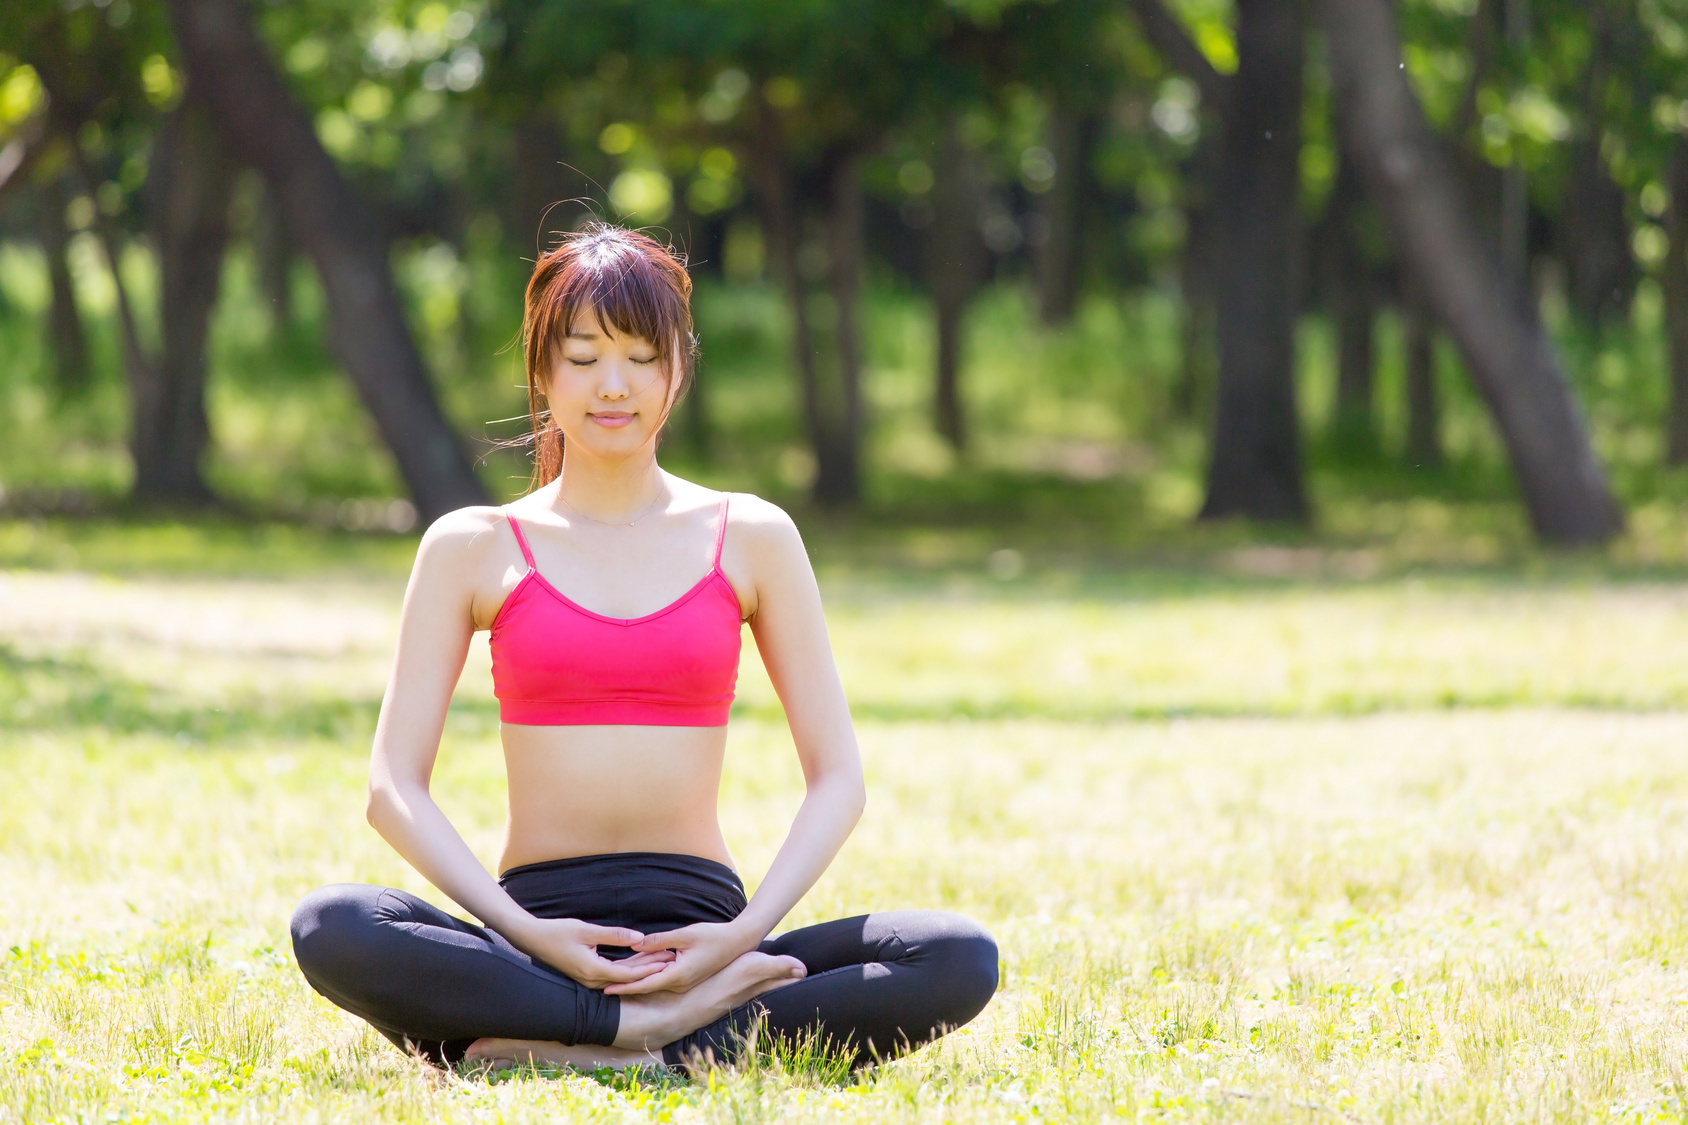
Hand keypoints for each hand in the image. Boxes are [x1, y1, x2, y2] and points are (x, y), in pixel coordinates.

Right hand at [507, 916, 675, 989]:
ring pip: (620, 977)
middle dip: (650, 968)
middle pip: (627, 978)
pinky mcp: (586, 974)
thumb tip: (640, 938)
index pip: (629, 975)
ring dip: (640, 968)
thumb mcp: (587, 930)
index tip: (667, 961)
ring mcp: (588, 980)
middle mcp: (591, 980)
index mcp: (593, 971)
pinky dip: (627, 967)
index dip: (650, 968)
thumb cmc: (558, 932)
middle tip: (672, 959)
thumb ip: (615, 935)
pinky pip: (612, 974)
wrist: (532, 938)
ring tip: (661, 959)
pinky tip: (640, 960)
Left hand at [605, 921, 761, 995]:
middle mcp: (680, 982)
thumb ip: (659, 940)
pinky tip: (637, 968)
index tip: (605, 989)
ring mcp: (684, 981)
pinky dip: (649, 973)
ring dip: (636, 978)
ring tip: (613, 976)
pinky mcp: (687, 976)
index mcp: (678, 975)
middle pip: (646, 984)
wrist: (738, 942)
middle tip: (600, 983)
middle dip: (624, 984)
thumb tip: (635, 942)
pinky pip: (663, 977)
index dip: (624, 987)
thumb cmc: (713, 936)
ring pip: (654, 980)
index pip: (645, 984)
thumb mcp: (685, 934)